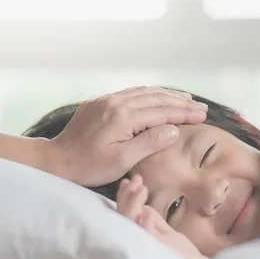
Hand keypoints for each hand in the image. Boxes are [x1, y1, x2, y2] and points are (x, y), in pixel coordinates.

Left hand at [48, 87, 206, 186]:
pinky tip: (157, 97)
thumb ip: (149, 143)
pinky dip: (149, 94)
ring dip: (166, 95)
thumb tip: (173, 130)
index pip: (162, 111)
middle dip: (180, 102)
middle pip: (156, 98)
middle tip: (200, 106)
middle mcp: (115, 103)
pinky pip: (130, 93)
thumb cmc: (89, 166)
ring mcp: (106, 100)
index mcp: (123, 117)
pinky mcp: (99, 103)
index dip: (184, 113)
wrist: (56, 160)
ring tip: (185, 99)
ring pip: (144, 92)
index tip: (202, 115)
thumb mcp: (122, 160)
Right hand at [116, 174, 211, 258]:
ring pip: (130, 221)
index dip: (125, 197)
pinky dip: (144, 220)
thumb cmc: (182, 253)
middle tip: (137, 180)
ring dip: (133, 203)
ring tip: (142, 188)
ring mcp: (145, 245)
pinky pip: (145, 233)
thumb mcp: (167, 232)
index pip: (126, 214)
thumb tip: (144, 207)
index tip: (131, 180)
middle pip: (123, 216)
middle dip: (127, 195)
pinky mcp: (156, 249)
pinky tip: (146, 210)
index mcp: (140, 236)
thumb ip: (155, 221)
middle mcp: (138, 241)